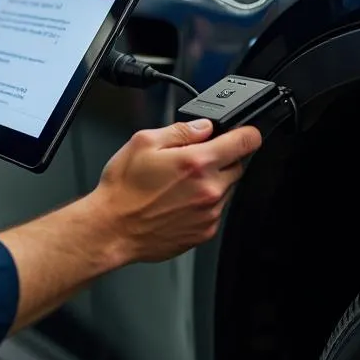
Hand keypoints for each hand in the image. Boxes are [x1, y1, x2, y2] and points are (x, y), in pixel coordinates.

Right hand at [91, 120, 261, 264]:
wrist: (112, 228)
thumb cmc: (123, 188)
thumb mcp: (144, 142)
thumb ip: (180, 130)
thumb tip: (203, 127)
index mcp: (197, 163)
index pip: (244, 143)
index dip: (247, 134)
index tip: (244, 133)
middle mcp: (209, 189)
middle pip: (238, 166)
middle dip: (221, 158)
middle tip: (192, 160)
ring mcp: (210, 213)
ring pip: (226, 189)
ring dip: (211, 181)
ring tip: (178, 184)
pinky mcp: (205, 232)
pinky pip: (215, 211)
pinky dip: (204, 203)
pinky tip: (178, 201)